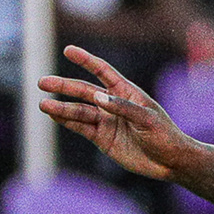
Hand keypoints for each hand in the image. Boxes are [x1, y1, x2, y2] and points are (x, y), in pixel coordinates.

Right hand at [37, 45, 198, 180]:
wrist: (171, 162)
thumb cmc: (165, 136)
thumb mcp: (148, 120)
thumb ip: (124, 108)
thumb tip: (98, 97)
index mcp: (126, 93)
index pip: (103, 71)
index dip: (86, 61)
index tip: (69, 50)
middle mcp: (112, 104)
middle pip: (84, 91)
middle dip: (64, 86)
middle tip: (42, 82)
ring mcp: (106, 120)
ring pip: (79, 110)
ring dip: (61, 107)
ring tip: (43, 104)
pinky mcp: (102, 137)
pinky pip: (81, 127)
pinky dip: (67, 121)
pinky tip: (53, 115)